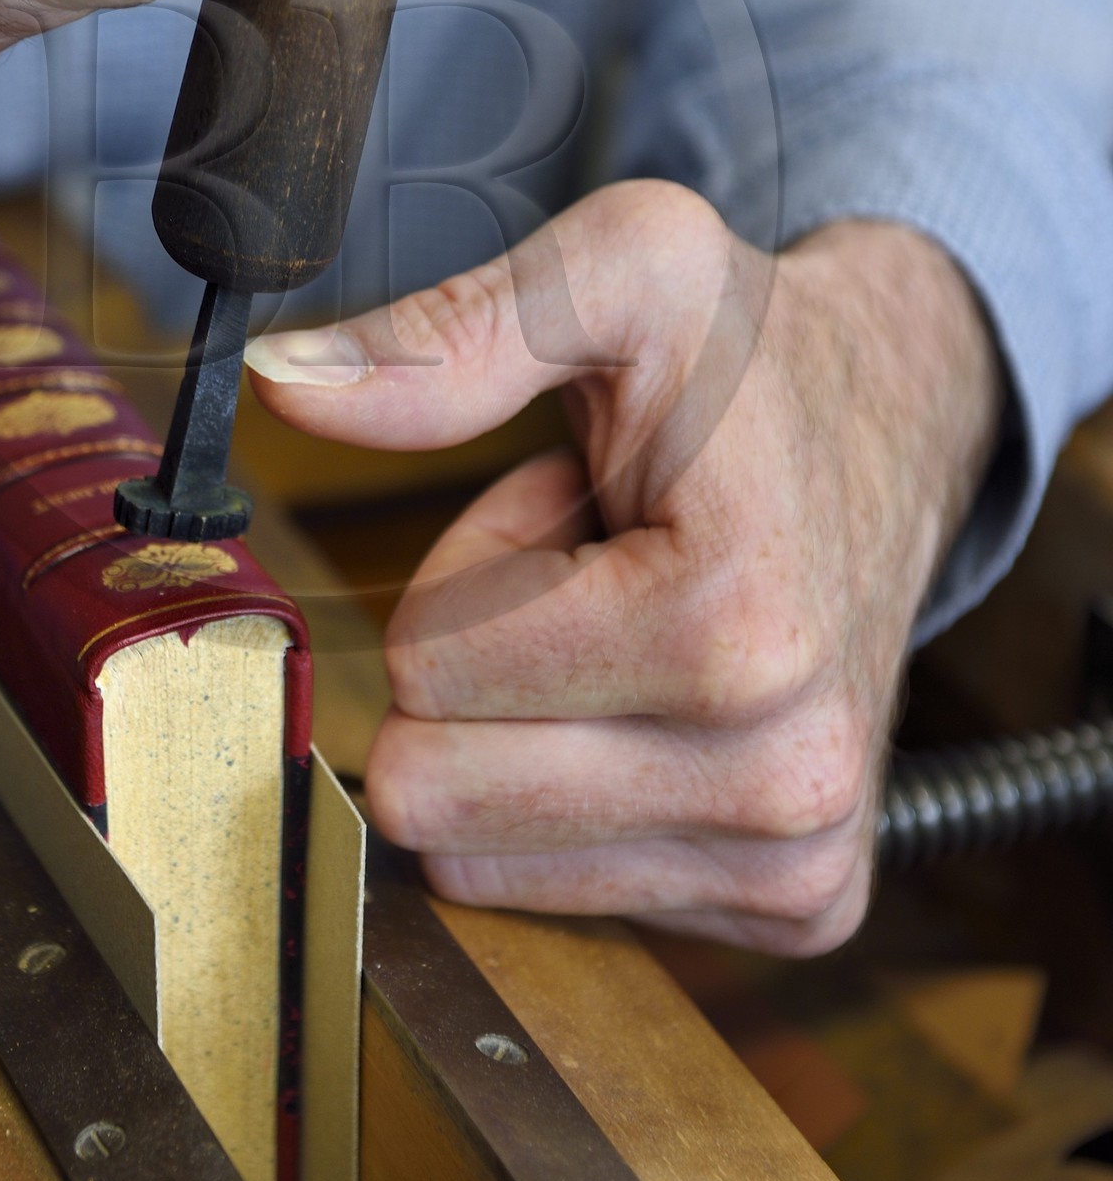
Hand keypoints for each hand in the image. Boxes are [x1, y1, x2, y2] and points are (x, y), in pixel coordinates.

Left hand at [245, 190, 1002, 952]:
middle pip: (437, 792)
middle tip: (586, 575)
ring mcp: (798, 857)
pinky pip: (553, 899)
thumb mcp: (618, 275)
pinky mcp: (798, 905)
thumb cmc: (751, 352)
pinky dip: (575, 791)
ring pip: (478, 860)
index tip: (573, 511)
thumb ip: (450, 335)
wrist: (895, 418)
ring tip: (624, 622)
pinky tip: (662, 691)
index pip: (426, 669)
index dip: (470, 568)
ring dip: (524, 728)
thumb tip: (285, 382)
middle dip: (478, 665)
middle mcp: (786, 774)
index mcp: (734, 625)